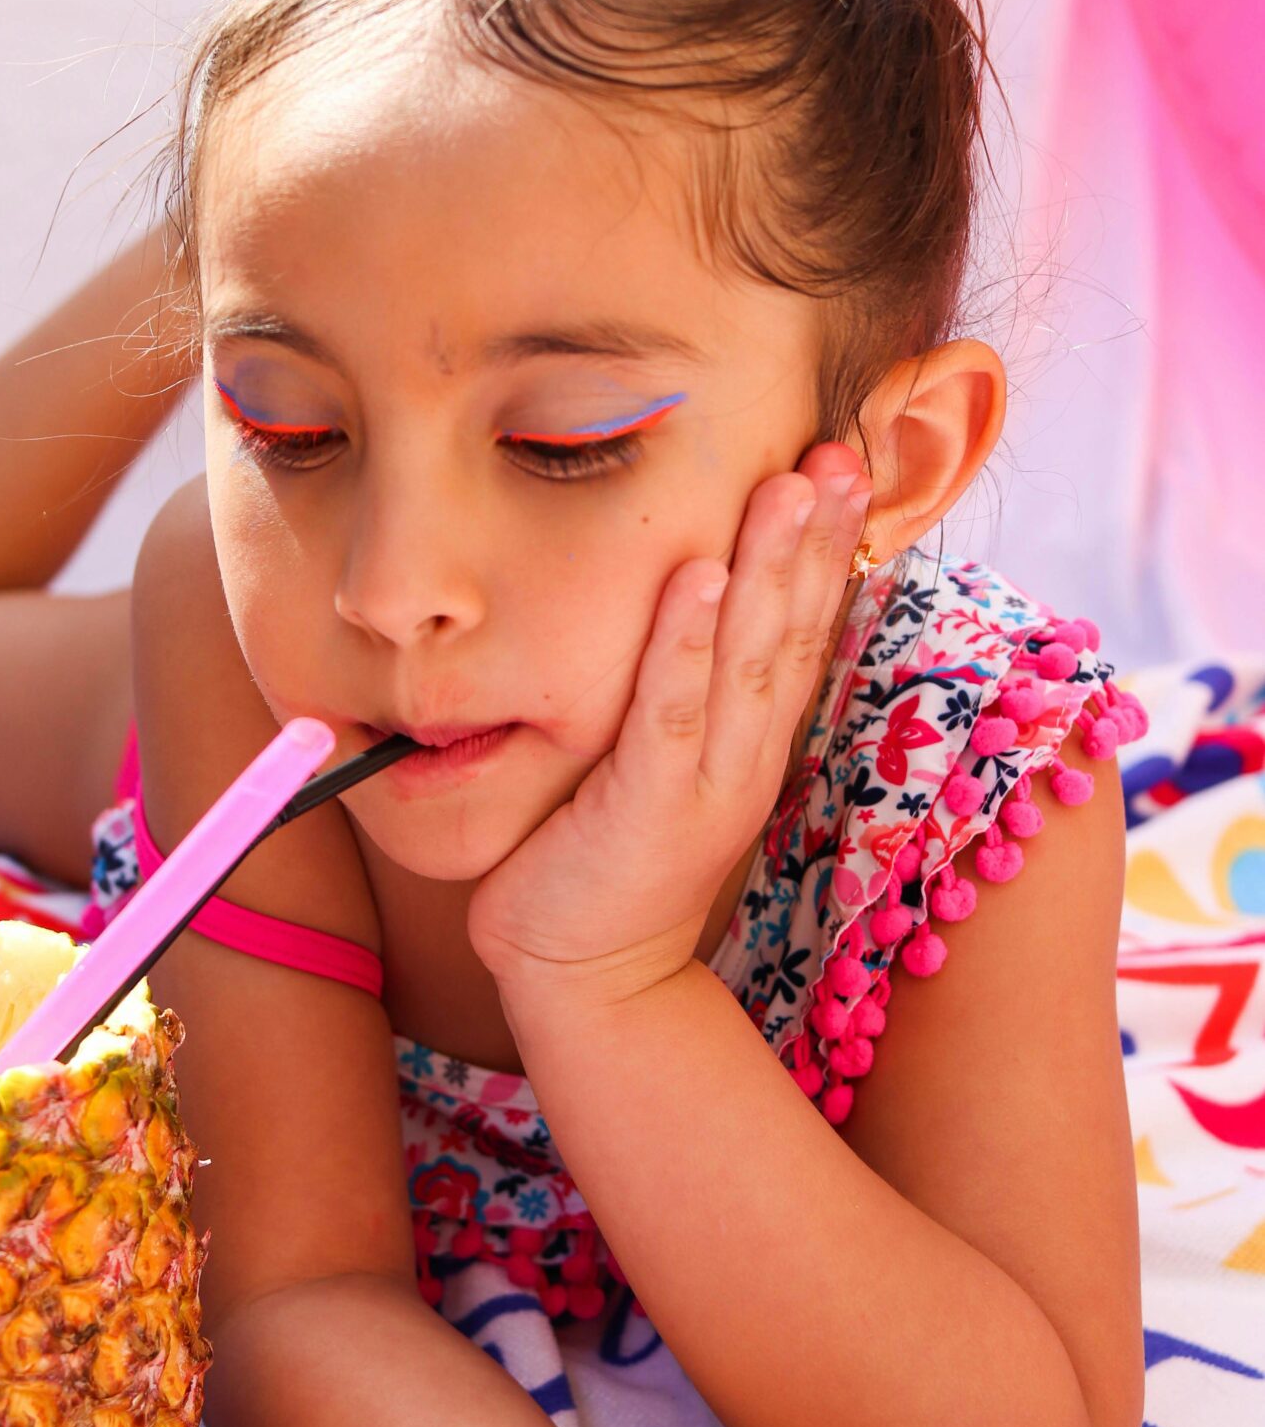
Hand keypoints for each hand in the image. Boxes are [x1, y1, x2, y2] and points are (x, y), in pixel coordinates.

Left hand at [468, 443, 872, 1002]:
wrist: (584, 980)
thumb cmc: (605, 859)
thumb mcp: (658, 765)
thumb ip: (680, 695)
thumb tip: (685, 605)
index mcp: (751, 742)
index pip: (800, 630)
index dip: (825, 547)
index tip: (840, 463)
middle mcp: (745, 757)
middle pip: (792, 630)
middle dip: (818, 536)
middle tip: (842, 447)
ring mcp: (705, 784)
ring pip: (747, 659)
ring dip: (772, 567)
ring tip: (791, 483)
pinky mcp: (647, 810)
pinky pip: (670, 713)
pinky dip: (683, 643)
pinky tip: (699, 577)